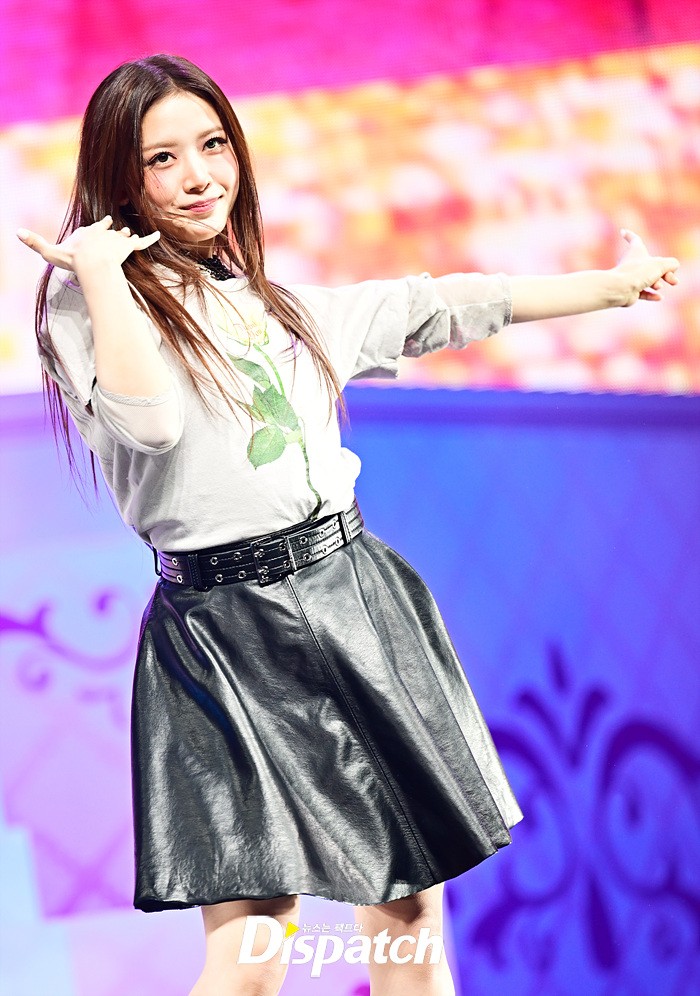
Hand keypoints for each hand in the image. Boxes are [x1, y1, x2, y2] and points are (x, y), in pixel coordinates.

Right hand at [16, 215, 160, 273]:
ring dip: (126, 238)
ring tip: (129, 238)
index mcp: (89, 230)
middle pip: (110, 231)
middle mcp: (105, 233)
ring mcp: (118, 240)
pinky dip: (151, 238)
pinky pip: (143, 242)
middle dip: (113, 232)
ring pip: (124, 238)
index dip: (98, 227)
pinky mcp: (129, 248)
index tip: (103, 222)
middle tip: (117, 231)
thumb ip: (35, 243)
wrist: (93, 264)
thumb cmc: (73, 259)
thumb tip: (15, 232)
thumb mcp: (51, 252)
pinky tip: (159, 234)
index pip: (95, 226)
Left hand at [614, 229, 678, 306]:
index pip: (634, 240)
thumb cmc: (637, 273)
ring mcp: (630, 278)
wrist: (620, 289)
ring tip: (658, 286)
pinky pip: (643, 293)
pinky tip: (659, 297)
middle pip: (652, 265)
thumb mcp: (661, 264)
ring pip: (648, 280)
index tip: (622, 231)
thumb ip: (671, 264)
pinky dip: (652, 295)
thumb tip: (672, 271)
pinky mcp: (630, 292)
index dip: (630, 235)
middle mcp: (632, 264)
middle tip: (673, 280)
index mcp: (636, 251)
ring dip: (658, 284)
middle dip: (665, 273)